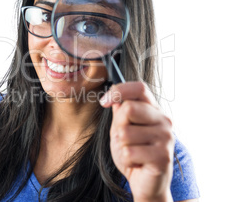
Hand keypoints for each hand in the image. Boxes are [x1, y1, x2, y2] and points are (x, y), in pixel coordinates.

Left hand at [100, 81, 173, 201]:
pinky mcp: (163, 156)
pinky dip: (125, 160)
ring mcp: (166, 138)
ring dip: (121, 146)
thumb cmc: (133, 153)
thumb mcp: (121, 129)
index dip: (119, 90)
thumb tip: (114, 95)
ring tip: (132, 152)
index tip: (104, 101)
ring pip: (125, 133)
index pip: (139, 87)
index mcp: (154, 110)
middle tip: (124, 139)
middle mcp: (164, 120)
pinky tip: (136, 163)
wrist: (145, 182)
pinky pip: (129, 152)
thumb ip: (120, 112)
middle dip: (118, 126)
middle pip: (129, 109)